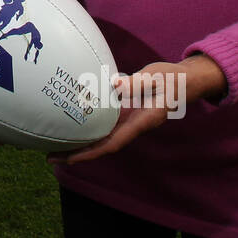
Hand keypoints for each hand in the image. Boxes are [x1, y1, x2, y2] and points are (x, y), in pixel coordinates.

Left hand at [48, 55, 225, 164]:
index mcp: (142, 121)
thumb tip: (115, 86)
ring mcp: (129, 119)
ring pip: (102, 136)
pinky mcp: (127, 111)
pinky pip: (105, 124)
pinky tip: (74, 125)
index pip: (113, 143)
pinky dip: (89, 128)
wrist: (187, 80)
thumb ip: (137, 83)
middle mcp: (133, 125)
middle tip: (50, 157)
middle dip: (77, 153)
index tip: (70, 160)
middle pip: (102, 145)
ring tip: (54, 145)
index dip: (91, 153)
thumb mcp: (157, 77)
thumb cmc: (173, 78)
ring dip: (81, 143)